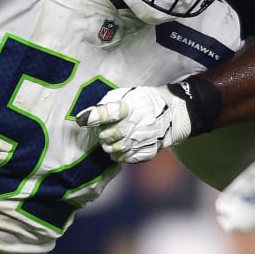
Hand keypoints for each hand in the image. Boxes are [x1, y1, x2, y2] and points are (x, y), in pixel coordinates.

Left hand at [77, 85, 191, 162]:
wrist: (172, 113)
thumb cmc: (142, 101)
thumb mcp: (126, 95)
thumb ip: (106, 105)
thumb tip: (84, 118)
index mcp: (129, 106)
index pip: (105, 114)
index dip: (92, 118)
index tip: (83, 121)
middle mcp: (136, 124)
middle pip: (106, 137)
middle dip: (103, 134)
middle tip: (107, 130)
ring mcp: (142, 140)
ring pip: (113, 151)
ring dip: (109, 146)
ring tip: (114, 139)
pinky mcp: (147, 152)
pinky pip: (124, 159)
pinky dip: (120, 154)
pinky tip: (124, 146)